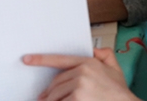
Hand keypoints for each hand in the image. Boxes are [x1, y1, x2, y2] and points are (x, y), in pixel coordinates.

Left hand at [23, 48, 137, 100]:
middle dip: (49, 93)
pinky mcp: (76, 97)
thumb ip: (106, 55)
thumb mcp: (115, 69)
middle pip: (55, 83)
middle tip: (44, 99)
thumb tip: (94, 50)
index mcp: (89, 62)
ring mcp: (79, 85)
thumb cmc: (118, 91)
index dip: (42, 59)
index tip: (27, 59)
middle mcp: (83, 72)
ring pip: (55, 95)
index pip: (60, 60)